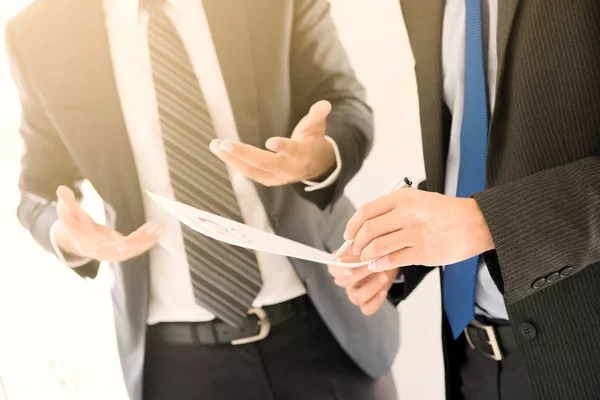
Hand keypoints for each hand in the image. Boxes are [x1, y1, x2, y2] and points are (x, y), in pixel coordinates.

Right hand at [54, 186, 163, 261]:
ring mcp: (115, 252)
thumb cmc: (73, 223)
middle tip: (151, 230)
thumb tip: (61, 190)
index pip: (100, 249)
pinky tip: (158, 229)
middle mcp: (103, 252)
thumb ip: (66, 202)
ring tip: (159, 228)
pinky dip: (148, 239)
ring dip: (148, 240)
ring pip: (133, 249)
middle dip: (138, 241)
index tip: (124, 245)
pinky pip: (138, 246)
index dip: (112, 248)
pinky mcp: (123, 248)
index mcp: (88, 245)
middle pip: (122, 250)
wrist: (78, 238)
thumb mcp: (66, 212)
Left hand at [209, 100, 334, 185]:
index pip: (292, 152)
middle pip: (265, 164)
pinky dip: (234, 162)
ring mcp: (277, 177)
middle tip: (224, 143)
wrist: (314, 166)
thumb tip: (325, 104)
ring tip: (214, 145)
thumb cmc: (312, 142)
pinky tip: (220, 151)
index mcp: (302, 155)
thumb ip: (318, 116)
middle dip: (244, 154)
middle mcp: (289, 170)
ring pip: (252, 171)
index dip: (283, 147)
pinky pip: (248, 172)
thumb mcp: (317, 127)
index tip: (270, 142)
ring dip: (232, 159)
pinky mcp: (267, 179)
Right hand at [327, 249, 396, 315]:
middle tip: (372, 265)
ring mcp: (355, 292)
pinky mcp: (366, 302)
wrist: (390, 259)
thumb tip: (343, 260)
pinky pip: (366, 309)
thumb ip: (355, 252)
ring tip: (383, 276)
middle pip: (345, 283)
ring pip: (356, 298)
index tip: (349, 267)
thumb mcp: (366, 246)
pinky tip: (383, 291)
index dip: (339, 269)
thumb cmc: (375, 251)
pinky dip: (375, 302)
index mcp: (341, 265)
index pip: (332, 269)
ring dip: (371, 287)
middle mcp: (345, 281)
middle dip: (360, 273)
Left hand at [344, 189, 494, 271]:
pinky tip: (377, 265)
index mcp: (404, 198)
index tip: (348, 234)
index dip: (352, 225)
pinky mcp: (423, 252)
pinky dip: (380, 264)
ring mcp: (416, 234)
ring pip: (378, 246)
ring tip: (366, 258)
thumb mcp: (419, 198)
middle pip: (369, 230)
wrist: (476, 223)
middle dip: (357, 243)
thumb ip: (394, 207)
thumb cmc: (446, 212)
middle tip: (356, 249)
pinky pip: (393, 260)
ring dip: (366, 255)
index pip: (367, 211)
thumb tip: (366, 222)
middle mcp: (408, 214)